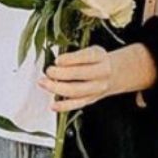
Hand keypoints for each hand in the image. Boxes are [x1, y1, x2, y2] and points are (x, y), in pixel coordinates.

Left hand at [43, 44, 157, 112]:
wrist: (114, 74)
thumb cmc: (95, 60)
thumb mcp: (89, 51)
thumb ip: (74, 56)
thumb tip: (54, 63)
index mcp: (99, 56)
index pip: (86, 57)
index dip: (70, 59)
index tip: (57, 60)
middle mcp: (101, 72)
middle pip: (80, 74)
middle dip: (61, 73)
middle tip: (48, 71)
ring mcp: (97, 88)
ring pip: (76, 90)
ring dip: (57, 88)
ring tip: (43, 83)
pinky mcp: (91, 99)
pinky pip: (77, 104)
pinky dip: (64, 106)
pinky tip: (53, 105)